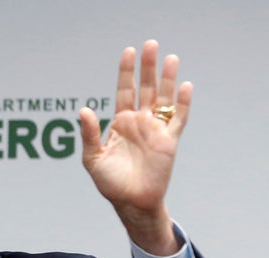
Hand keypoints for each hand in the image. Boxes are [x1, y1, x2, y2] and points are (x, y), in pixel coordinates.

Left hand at [79, 40, 190, 254]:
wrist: (131, 202)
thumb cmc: (110, 182)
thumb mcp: (93, 158)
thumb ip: (90, 134)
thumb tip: (83, 110)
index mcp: (120, 123)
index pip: (124, 90)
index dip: (126, 72)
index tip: (129, 51)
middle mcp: (139, 122)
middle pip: (146, 88)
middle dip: (148, 67)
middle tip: (151, 44)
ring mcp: (155, 130)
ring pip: (164, 98)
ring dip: (167, 79)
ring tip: (170, 58)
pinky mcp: (169, 141)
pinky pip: (178, 119)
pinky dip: (182, 104)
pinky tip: (185, 87)